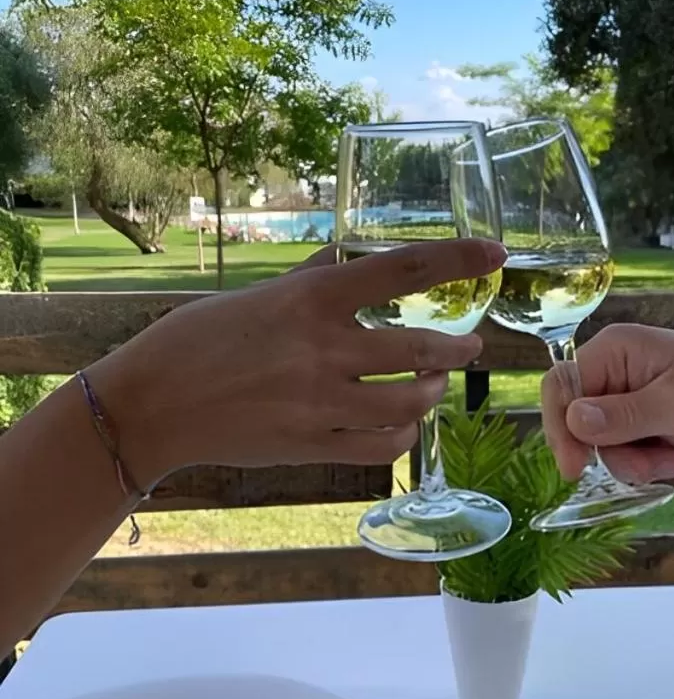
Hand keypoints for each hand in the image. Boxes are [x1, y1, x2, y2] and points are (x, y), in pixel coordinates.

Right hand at [87, 239, 505, 484]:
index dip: (458, 260)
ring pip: (411, 400)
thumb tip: (345, 258)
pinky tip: (404, 423)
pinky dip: (405, 433)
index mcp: (311, 299)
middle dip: (457, 348)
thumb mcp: (256, 296)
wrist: (152, 406)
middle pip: (422, 347)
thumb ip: (311, 281)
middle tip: (467, 346)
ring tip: (434, 384)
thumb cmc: (197, 340)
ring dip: (434, 391)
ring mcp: (321, 402)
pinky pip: (384, 445)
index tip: (495, 253)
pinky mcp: (313, 445)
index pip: (402, 269)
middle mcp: (324, 348)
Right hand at [541, 324, 673, 483]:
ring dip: (632, 463)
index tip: (576, 468)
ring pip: (595, 446)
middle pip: (575, 423)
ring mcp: (612, 398)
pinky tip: (671, 456)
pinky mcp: (622, 423)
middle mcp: (605, 372)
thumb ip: (628, 414)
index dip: (560, 426)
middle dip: (611, 453)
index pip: (561, 385)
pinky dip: (641, 464)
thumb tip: (575, 420)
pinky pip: (613, 454)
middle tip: (648, 469)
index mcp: (612, 350)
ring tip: (672, 458)